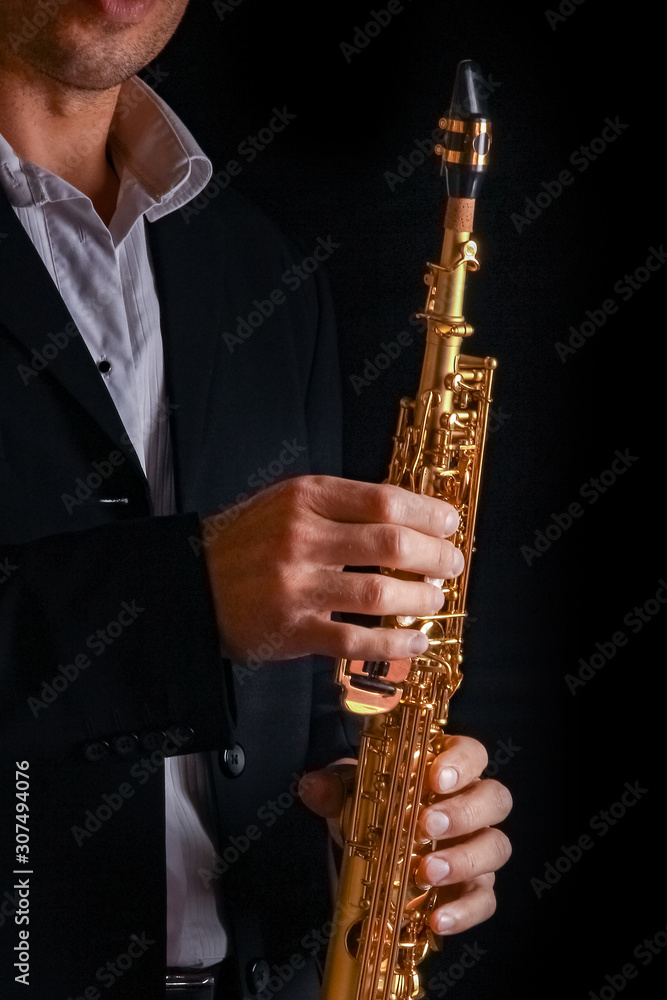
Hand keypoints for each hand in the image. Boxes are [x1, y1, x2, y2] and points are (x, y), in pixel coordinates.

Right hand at [202, 475, 463, 662]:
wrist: (189, 584)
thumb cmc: (246, 543)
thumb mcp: (286, 503)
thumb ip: (340, 506)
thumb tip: (408, 519)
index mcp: (305, 498)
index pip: (384, 499)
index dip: (428, 513)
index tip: (450, 523)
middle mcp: (302, 537)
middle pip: (390, 542)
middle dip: (435, 555)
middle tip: (452, 563)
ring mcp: (297, 585)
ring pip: (380, 591)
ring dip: (421, 598)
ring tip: (435, 600)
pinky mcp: (293, 629)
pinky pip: (357, 639)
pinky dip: (394, 643)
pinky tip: (415, 643)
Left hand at [298, 735, 511, 935]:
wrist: (370, 852)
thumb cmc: (372, 810)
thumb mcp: (350, 794)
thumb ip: (335, 788)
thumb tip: (312, 786)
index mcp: (447, 770)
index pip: (472, 753)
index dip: (461, 762)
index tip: (436, 777)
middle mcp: (472, 804)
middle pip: (494, 799)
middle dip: (464, 812)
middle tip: (428, 825)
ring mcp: (477, 846)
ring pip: (496, 847)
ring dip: (463, 860)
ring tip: (426, 872)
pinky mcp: (475, 888)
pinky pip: (484, 899)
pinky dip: (464, 910)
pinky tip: (437, 918)